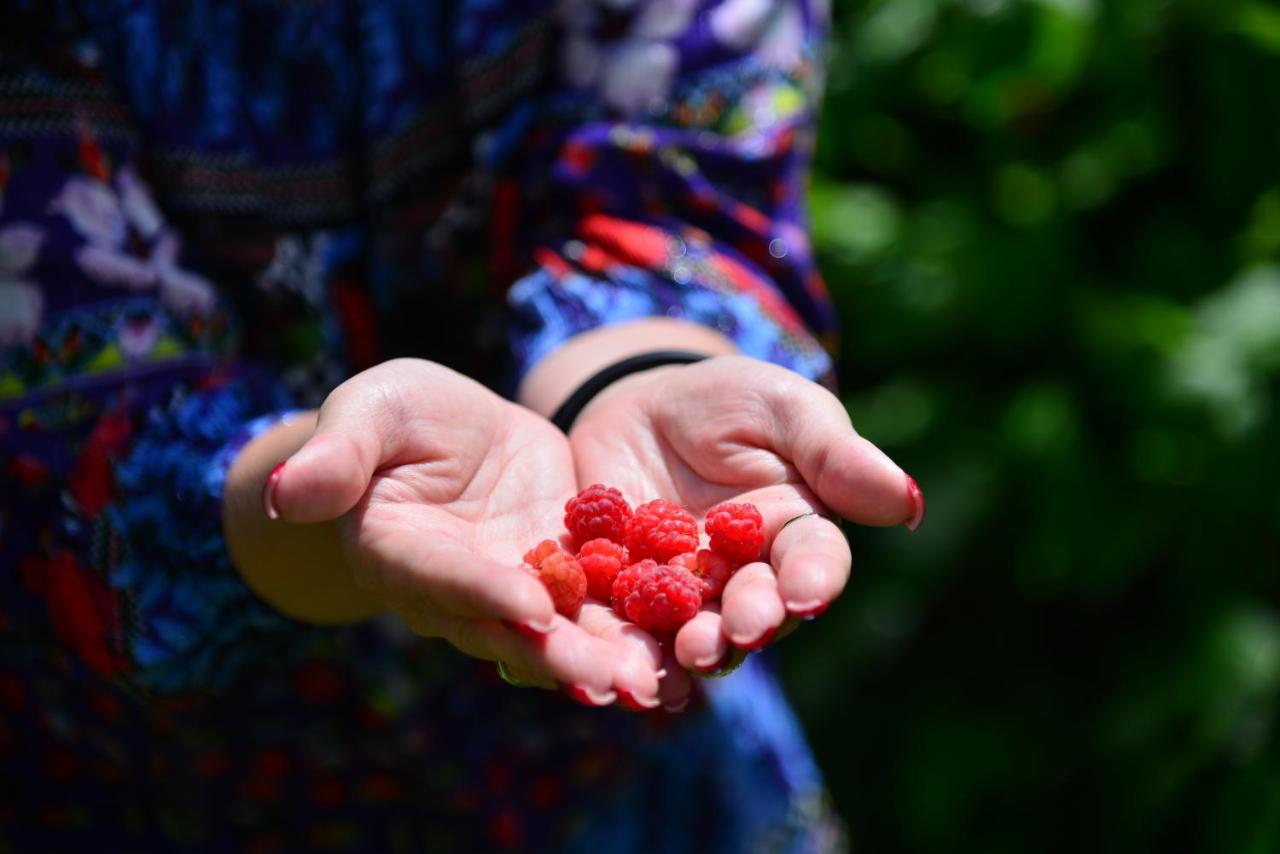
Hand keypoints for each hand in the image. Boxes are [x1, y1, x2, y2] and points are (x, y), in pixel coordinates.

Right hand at [266, 359, 664, 707]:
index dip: (484, 593)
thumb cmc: (395, 416)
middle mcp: (462, 589)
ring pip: (562, 633)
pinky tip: (687, 653)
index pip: (443, 579)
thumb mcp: (370, 412)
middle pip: (510, 629)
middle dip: (562, 655)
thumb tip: (287, 492)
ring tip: (658, 685)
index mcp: (402, 552)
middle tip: (614, 681)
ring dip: (609, 661)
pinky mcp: (565, 572)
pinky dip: (640, 630)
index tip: (533, 608)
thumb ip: (340, 453)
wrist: (447, 431)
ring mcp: (517, 587)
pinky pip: (602, 605)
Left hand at [568, 355, 922, 685]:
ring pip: (695, 633)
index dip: (813, 581)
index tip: (806, 595)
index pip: (814, 562)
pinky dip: (627, 647)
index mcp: (796, 531)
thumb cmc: (728, 401)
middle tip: (738, 632)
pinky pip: (628, 627)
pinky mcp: (625, 596)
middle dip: (750, 622)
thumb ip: (833, 453)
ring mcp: (685, 593)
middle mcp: (747, 575)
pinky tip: (620, 662)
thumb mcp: (781, 408)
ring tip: (686, 656)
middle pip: (757, 610)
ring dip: (693, 650)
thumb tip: (907, 500)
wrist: (639, 408)